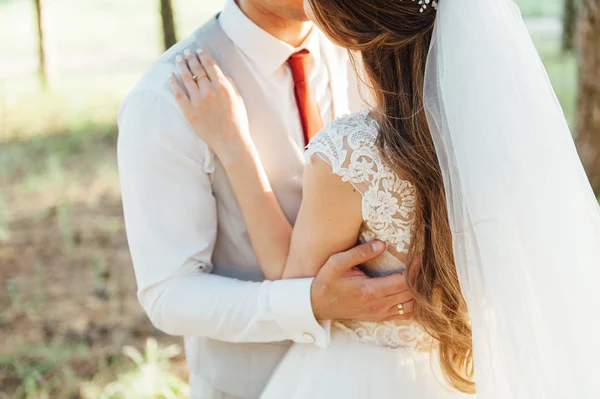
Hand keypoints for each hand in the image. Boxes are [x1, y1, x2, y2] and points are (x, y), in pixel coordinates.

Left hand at [169, 49, 252, 163]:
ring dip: (181, 66)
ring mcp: (197, 101)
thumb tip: (221, 74)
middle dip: (191, 58)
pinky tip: (170, 76)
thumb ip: (230, 84)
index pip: (210, 64)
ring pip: (186, 78)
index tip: (199, 49)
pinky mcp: (189, 111)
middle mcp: (208, 90)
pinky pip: (178, 94)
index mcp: (222, 86)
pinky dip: (173, 83)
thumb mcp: (238, 99)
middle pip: (197, 69)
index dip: (203, 55)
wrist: (230, 141)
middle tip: (187, 52)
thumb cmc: (238, 121)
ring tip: (179, 59)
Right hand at [311, 241, 415, 321]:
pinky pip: (405, 314)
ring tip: (419, 276)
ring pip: (412, 306)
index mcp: (370, 291)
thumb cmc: (326, 281)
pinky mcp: (379, 317)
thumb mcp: (337, 262)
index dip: (416, 270)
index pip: (404, 282)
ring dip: (418, 292)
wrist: (316, 305)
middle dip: (420, 279)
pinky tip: (412, 291)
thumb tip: (382, 244)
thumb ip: (360, 252)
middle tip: (424, 264)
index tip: (420, 256)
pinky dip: (413, 304)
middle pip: (412, 294)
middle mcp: (378, 305)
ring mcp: (380, 313)